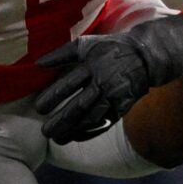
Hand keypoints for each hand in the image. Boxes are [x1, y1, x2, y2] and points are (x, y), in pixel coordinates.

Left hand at [32, 14, 182, 143]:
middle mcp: (103, 82)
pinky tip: (76, 137)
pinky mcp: (123, 106)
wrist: (145, 56)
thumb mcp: (86, 44)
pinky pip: (105, 122)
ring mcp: (114, 96)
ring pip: (92, 118)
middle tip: (44, 131)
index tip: (39, 108)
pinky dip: (90, 131)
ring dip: (74, 130)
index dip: (53, 97)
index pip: (69, 84)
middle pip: (79, 105)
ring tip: (57, 138)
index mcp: (92, 65)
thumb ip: (62, 53)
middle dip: (61, 120)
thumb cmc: (110, 48)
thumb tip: (37, 63)